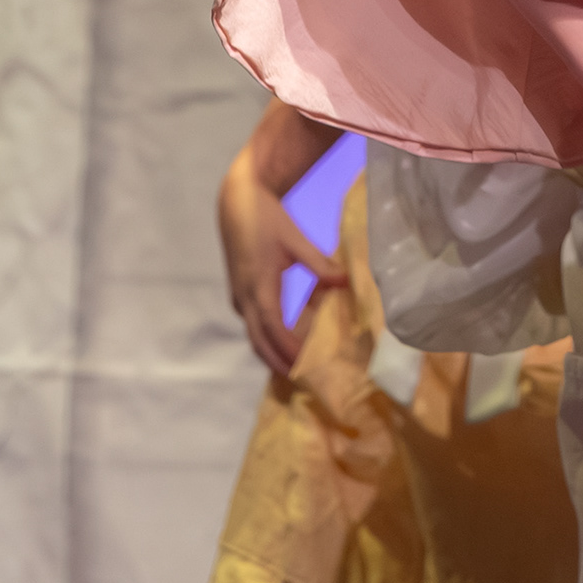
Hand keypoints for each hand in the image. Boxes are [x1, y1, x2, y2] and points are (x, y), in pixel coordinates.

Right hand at [217, 149, 341, 378]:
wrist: (236, 200)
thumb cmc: (267, 218)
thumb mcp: (295, 240)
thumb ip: (320, 264)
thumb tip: (346, 283)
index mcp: (258, 286)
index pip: (273, 329)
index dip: (288, 350)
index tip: (308, 366)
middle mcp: (244, 297)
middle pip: (259, 342)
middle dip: (279, 363)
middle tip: (305, 381)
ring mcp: (239, 296)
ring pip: (255, 335)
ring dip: (274, 352)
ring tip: (299, 367)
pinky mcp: (240, 292)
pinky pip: (254, 324)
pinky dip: (270, 336)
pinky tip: (291, 338)